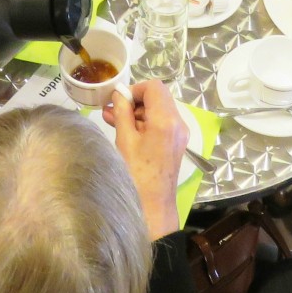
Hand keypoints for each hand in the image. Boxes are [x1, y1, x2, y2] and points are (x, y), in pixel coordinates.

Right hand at [103, 79, 185, 237]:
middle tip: (112, 109)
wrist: (153, 205)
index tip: (118, 101)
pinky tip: (125, 129)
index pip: (154, 87)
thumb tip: (119, 94)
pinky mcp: (176, 142)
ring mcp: (179, 133)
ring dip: (138, 112)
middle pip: (158, 97)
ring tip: (113, 119)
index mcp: (166, 120)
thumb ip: (122, 112)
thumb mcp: (125, 140)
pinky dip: (145, 122)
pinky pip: (161, 123)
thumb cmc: (136, 174)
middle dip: (135, 100)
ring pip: (158, 110)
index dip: (134, 89)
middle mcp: (178, 123)